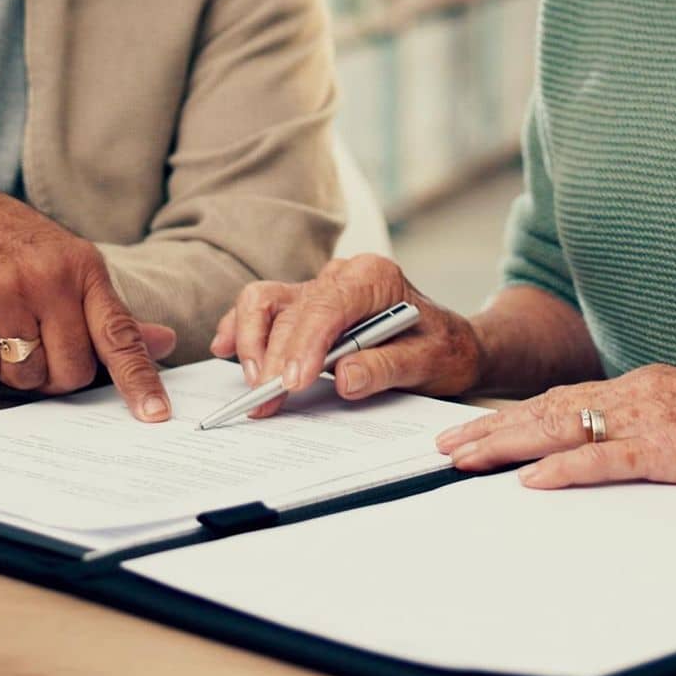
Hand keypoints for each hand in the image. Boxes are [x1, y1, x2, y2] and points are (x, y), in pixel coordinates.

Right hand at [0, 176, 176, 420]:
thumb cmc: (14, 244)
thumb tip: (164, 342)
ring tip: (6, 329)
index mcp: (84, 268)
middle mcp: (50, 278)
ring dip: (17, 369)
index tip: (155, 413)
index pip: (120, 333)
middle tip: (41, 346)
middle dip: (57, 375)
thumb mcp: (70, 264)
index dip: (139, 379)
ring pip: (28, 375)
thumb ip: (110, 312)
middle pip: (72, 370)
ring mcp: (7, 291)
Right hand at [210, 254, 485, 417]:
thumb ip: (388, 368)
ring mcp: (319, 287)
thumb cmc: (443, 349)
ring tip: (253, 386)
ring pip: (267, 301)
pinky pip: (263, 308)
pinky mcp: (303, 306)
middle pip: (291, 309)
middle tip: (266, 401)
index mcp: (374, 276)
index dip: (304, 343)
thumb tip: (345, 377)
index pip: (327, 305)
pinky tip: (225, 350)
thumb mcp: (429, 363)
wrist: (450, 343)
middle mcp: (341, 274)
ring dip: (251, 342)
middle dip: (274, 356)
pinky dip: (241, 328)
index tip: (292, 382)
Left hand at [435, 364, 675, 489]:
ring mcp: (653, 417)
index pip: (562, 397)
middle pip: (546, 409)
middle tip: (442, 448)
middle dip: (489, 429)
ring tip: (462, 461)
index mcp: (644, 384)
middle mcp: (638, 392)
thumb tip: (620, 448)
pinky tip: (529, 481)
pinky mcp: (672, 448)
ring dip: (506, 445)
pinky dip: (563, 469)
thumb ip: (657, 426)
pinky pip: (606, 459)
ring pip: (561, 428)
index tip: (472, 429)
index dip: (513, 414)